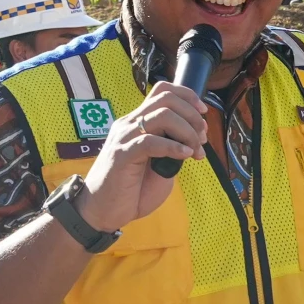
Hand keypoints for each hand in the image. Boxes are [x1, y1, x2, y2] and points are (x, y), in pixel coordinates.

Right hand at [79, 81, 206, 233]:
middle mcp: (129, 125)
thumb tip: (193, 140)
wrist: (100, 213)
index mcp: (137, 123)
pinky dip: (173, 146)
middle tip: (202, 138)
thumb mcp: (159, 166)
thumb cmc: (130, 191)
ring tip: (195, 151)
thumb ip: (171, 148)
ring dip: (187, 131)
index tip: (203, 115)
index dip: (187, 96)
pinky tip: (185, 155)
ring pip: (162, 116)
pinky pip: (151, 142)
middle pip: (166, 99)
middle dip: (192, 115)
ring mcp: (124, 138)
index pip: (162, 91)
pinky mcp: (121, 155)